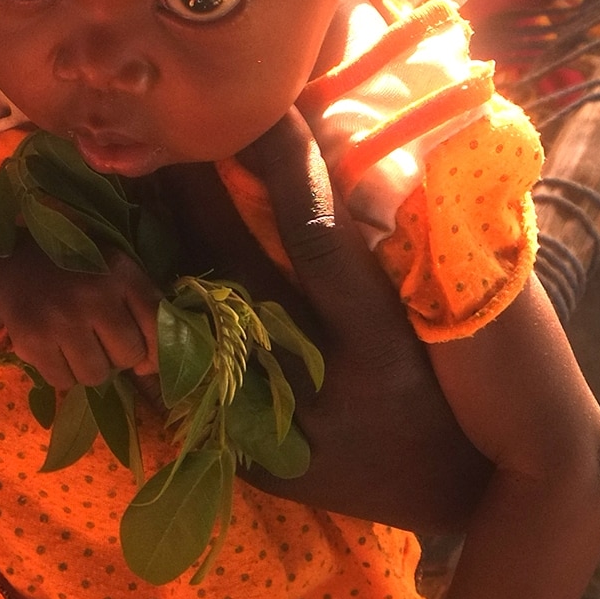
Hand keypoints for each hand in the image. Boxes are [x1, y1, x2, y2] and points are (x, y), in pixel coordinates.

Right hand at [0, 247, 158, 391]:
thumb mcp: (115, 274)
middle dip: (116, 356)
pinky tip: (53, 349)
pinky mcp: (33, 341)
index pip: (157, 325)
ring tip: (75, 344)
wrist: (12, 268)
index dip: (154, 349)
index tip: (141, 355)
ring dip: (88, 367)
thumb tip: (148, 368)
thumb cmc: (75, 276)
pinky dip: (61, 372)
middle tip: (97, 340)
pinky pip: (63, 381)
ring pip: (95, 376)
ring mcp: (62, 320)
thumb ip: (144, 311)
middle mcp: (94, 296)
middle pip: (127, 356)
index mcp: (121, 274)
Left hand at [153, 156, 487, 535]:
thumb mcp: (443, 317)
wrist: (462, 494)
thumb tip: (354, 146)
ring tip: (139, 188)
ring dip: (162, 250)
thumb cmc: (459, 383)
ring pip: (196, 319)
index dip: (286, 163)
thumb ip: (396, 248)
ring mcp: (277, 425)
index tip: (261, 103)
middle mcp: (321, 381)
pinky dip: (164, 327)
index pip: (319, 232)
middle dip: (195, 192)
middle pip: (234, 266)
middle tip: (166, 129)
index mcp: (380, 339)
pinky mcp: (249, 455)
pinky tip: (137, 275)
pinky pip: (189, 381)